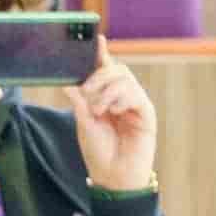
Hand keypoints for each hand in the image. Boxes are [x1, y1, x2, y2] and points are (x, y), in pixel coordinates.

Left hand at [63, 47, 156, 191]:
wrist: (114, 176)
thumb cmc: (99, 152)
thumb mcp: (83, 123)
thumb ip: (79, 101)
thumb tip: (69, 82)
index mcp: (106, 98)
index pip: (105, 71)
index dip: (102, 54)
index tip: (98, 39)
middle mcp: (123, 99)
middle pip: (117, 70)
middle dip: (99, 76)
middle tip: (87, 93)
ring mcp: (136, 106)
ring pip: (125, 80)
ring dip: (107, 90)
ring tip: (98, 109)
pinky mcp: (146, 115)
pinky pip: (135, 95)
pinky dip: (120, 99)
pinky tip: (112, 111)